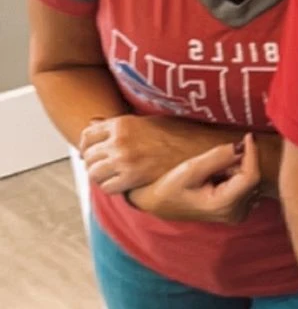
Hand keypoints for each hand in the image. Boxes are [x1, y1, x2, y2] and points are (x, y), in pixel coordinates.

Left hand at [79, 114, 214, 193]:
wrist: (199, 147)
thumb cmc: (178, 133)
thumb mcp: (147, 120)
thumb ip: (119, 124)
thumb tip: (93, 122)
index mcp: (121, 123)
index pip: (87, 135)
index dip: (88, 146)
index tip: (94, 152)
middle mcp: (119, 140)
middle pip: (89, 156)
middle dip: (94, 163)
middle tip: (104, 168)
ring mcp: (124, 159)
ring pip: (94, 173)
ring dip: (101, 177)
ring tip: (113, 177)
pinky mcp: (133, 176)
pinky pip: (108, 187)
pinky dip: (112, 188)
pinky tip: (123, 184)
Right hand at [128, 135, 261, 223]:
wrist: (161, 205)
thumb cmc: (172, 188)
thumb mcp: (192, 168)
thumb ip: (218, 157)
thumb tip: (241, 145)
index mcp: (225, 205)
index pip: (251, 177)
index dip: (252, 154)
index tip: (248, 135)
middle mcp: (236, 214)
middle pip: (253, 178)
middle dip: (242, 161)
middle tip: (218, 157)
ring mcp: (238, 214)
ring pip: (251, 181)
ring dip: (238, 168)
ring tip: (214, 171)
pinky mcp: (238, 210)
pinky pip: (246, 186)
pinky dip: (236, 175)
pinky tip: (219, 177)